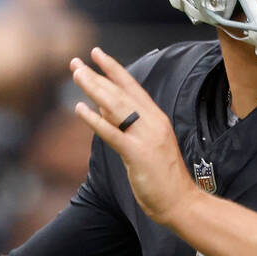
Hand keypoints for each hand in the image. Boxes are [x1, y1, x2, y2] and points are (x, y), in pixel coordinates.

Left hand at [69, 47, 199, 224]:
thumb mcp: (146, 143)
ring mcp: (146, 137)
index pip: (132, 86)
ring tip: (76, 75)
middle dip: (96, 75)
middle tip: (75, 63)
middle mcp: (152, 122)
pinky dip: (95, 119)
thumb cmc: (164, 176)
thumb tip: (103, 105)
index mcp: (156, 118)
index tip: (97, 54)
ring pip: (116, 106)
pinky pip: (112, 132)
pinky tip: (80, 108)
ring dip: (94, 88)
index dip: (114, 68)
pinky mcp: (137, 153)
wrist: (181, 201)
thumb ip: (126, 123)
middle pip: (120, 92)